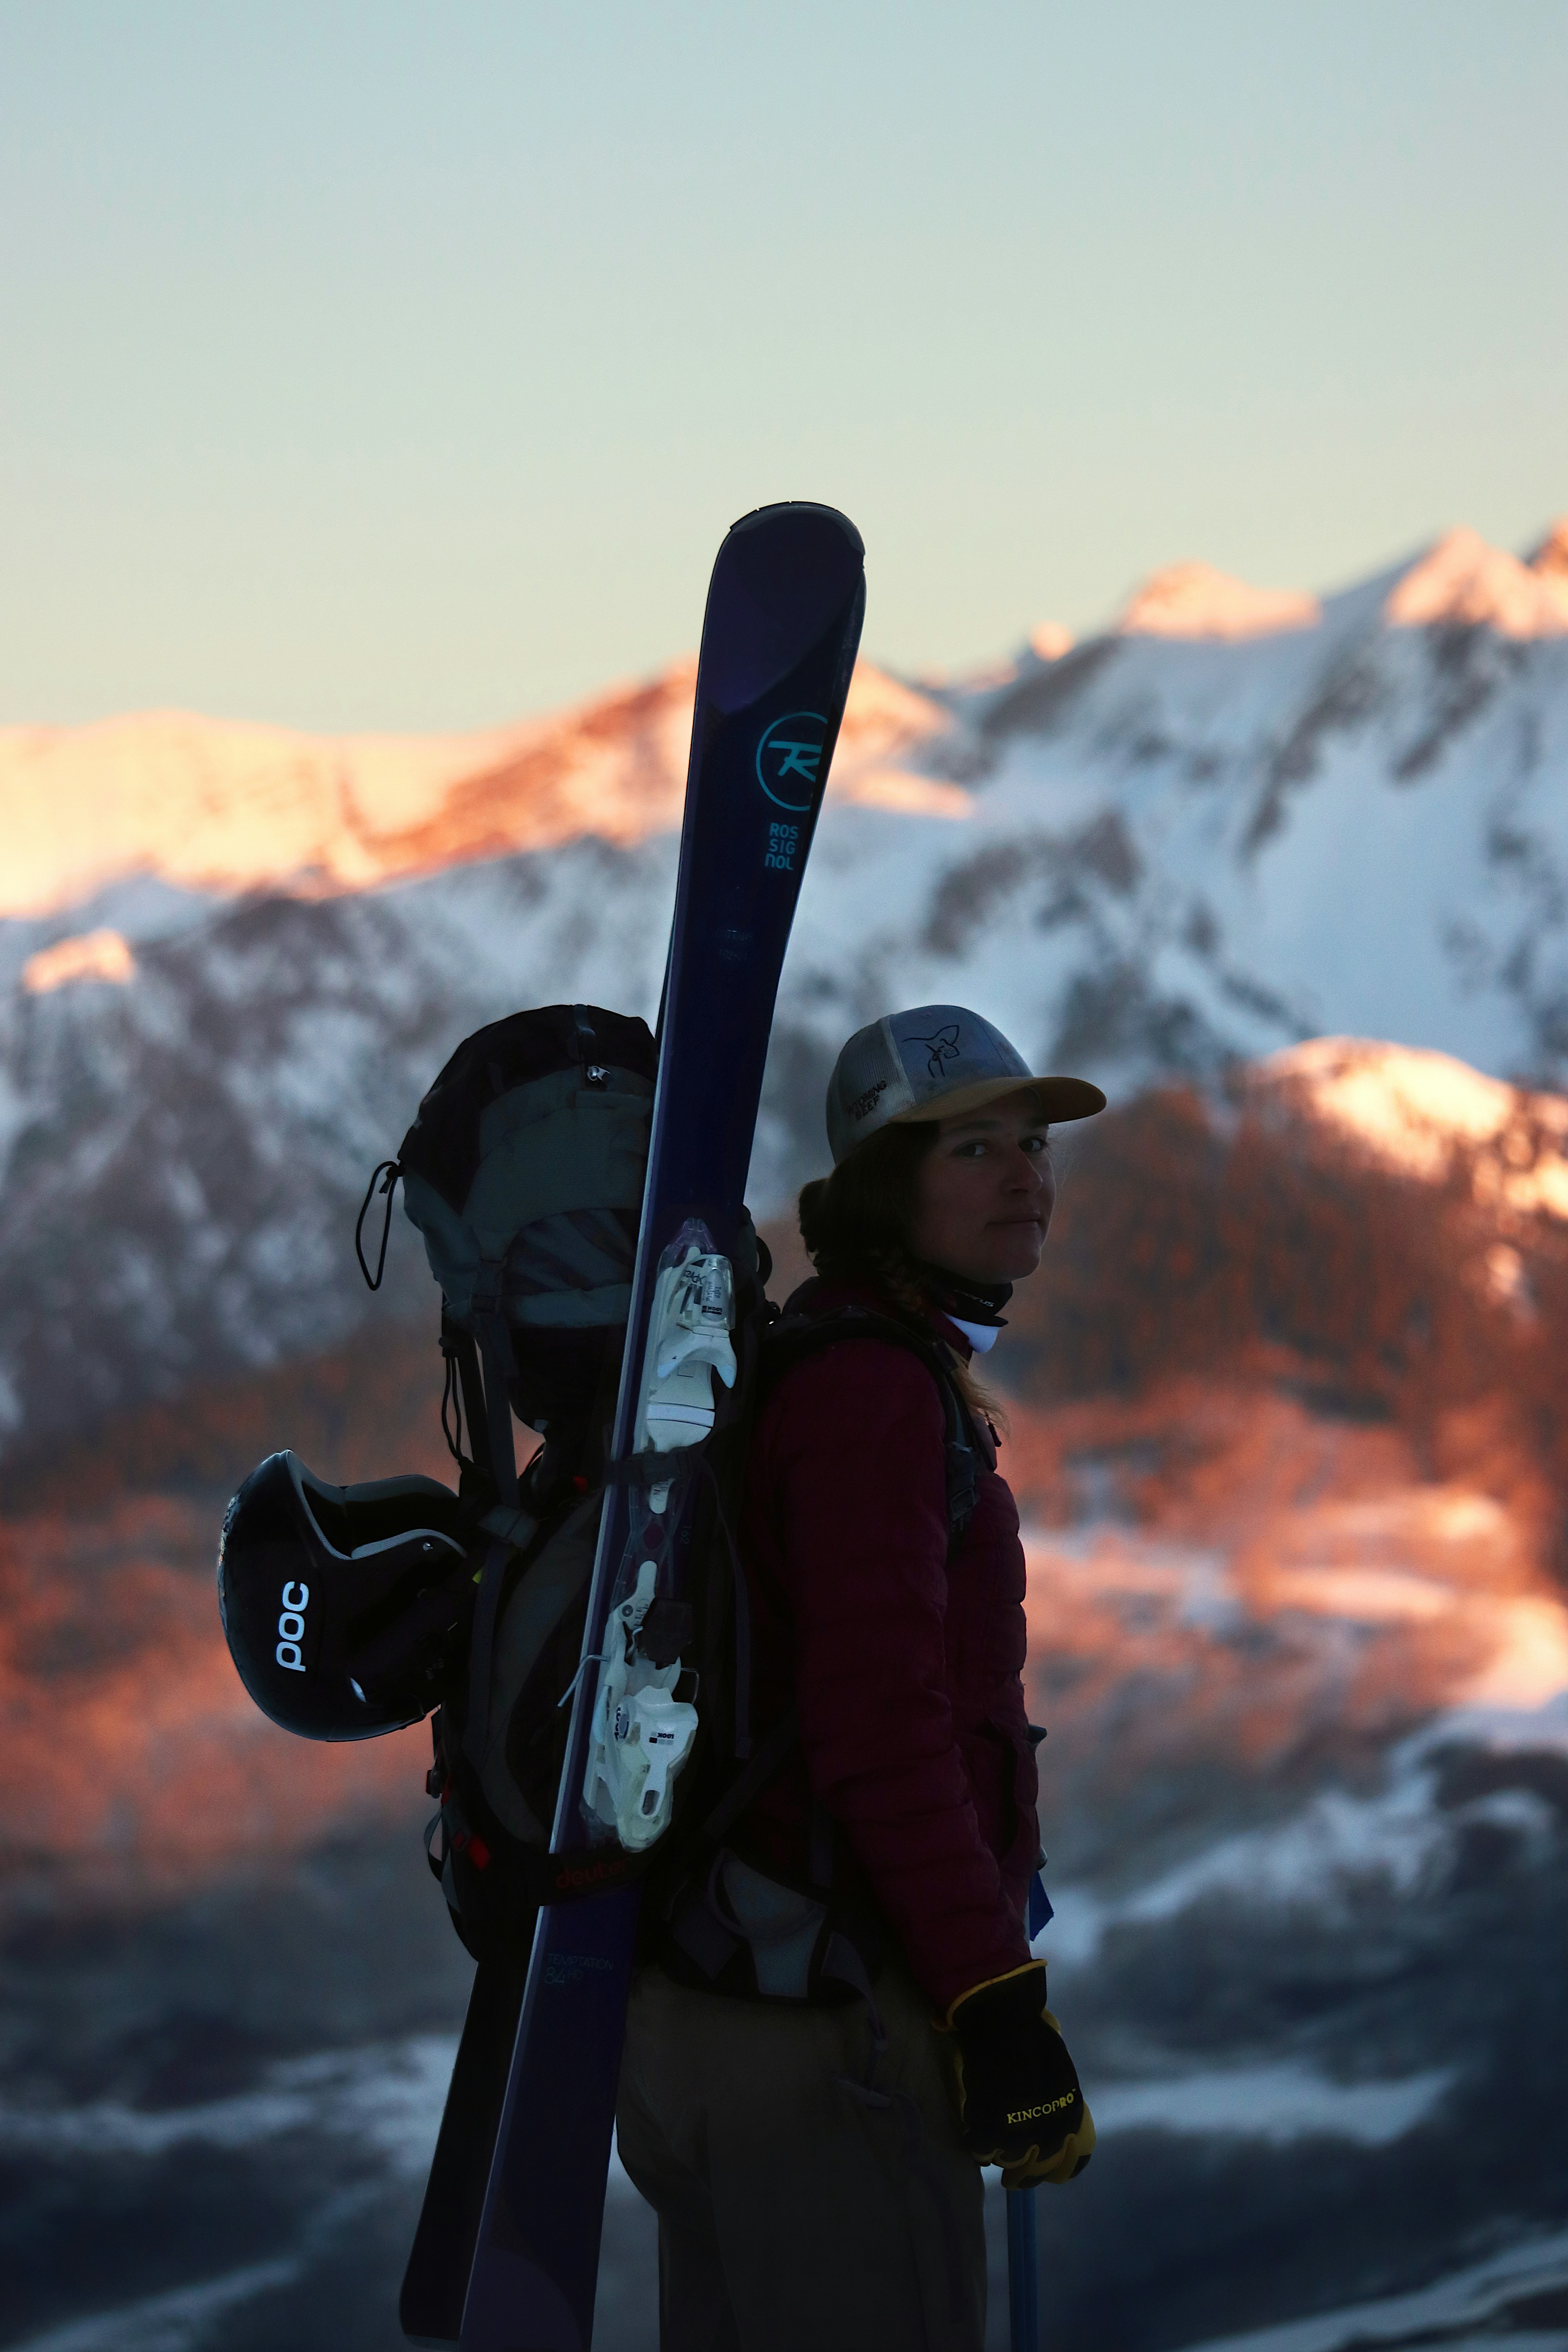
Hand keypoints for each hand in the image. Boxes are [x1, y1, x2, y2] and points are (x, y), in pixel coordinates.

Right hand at [943, 1962, 1093, 2185]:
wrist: (1004, 2023)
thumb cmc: (1034, 2038)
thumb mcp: (1061, 2074)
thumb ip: (1057, 2104)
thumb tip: (1050, 2120)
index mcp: (1071, 2119)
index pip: (1072, 2162)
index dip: (1058, 2168)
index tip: (1044, 2165)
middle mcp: (1051, 2135)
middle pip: (1038, 2171)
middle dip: (1025, 2172)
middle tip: (1012, 2170)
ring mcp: (1020, 2138)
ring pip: (1009, 2163)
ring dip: (1001, 2154)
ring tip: (992, 2140)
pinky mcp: (990, 2135)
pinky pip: (982, 2152)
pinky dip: (978, 2145)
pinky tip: (975, 2130)